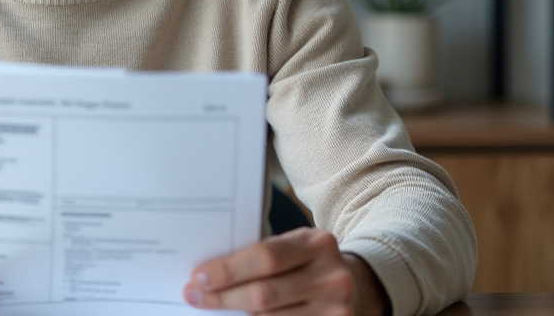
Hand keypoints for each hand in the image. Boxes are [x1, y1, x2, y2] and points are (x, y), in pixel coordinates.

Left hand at [182, 227, 390, 315]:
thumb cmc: (309, 263)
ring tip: (213, 311)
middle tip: (194, 297)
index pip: (265, 257)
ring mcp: (337, 310)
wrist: (358, 286)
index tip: (199, 278)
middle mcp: (332, 277)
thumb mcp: (295, 247)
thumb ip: (263, 256)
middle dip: (224, 298)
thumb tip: (210, 275)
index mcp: (317, 244)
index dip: (228, 270)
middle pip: (265, 295)